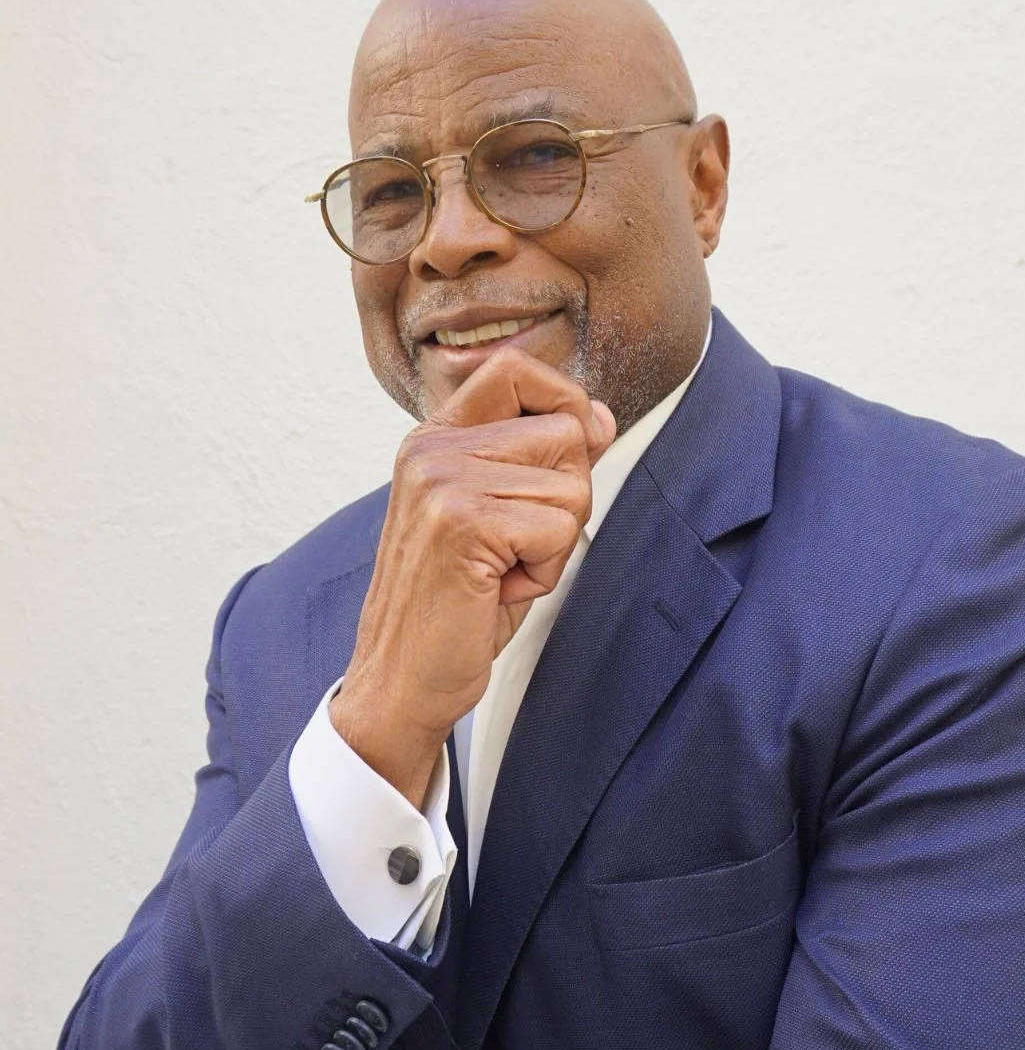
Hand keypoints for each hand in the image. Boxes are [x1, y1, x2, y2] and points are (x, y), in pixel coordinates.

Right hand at [330, 349, 615, 803]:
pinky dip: (544, 573)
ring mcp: (442, 480)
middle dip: (566, 500)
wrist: (401, 680)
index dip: (562, 403)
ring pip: (572, 486)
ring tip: (500, 573)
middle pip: (566, 432)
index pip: (515, 369)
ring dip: (554, 544)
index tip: (564, 462)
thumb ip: (541, 462)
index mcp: (434, 439)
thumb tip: (598, 416)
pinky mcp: (461, 522)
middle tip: (513, 549)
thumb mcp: (501, 519)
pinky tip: (496, 592)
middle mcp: (432, 448)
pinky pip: (559, 529)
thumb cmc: (457, 606)